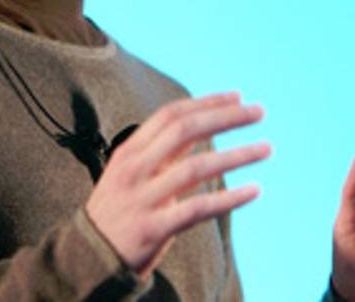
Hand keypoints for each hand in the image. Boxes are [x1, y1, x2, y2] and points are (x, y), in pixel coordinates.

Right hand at [86, 91, 270, 279]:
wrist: (87, 258)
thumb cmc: (118, 211)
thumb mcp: (132, 174)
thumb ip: (164, 153)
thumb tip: (203, 125)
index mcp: (129, 151)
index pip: (171, 115)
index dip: (206, 102)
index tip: (237, 97)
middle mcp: (135, 169)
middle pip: (185, 131)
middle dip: (226, 118)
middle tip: (259, 112)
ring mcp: (143, 199)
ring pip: (197, 167)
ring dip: (237, 156)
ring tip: (267, 148)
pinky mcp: (153, 228)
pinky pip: (198, 208)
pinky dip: (229, 198)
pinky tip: (254, 190)